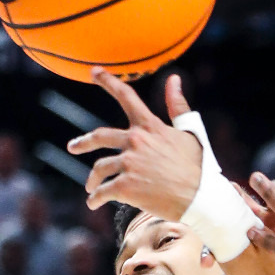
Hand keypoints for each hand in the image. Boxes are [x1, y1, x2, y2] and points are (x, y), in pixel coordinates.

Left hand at [66, 68, 202, 217]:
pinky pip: (102, 191)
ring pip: (99, 168)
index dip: (108, 81)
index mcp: (150, 127)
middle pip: (99, 136)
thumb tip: (173, 78)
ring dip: (93, 179)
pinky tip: (94, 203)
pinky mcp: (125, 186)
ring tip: (91, 187)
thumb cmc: (198, 167)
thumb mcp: (190, 133)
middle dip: (83, 143)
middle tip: (74, 147)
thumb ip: (178, 106)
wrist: (201, 198)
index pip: (126, 97)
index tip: (94, 71)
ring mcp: (129, 164)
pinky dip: (95, 198)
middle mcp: (136, 141)